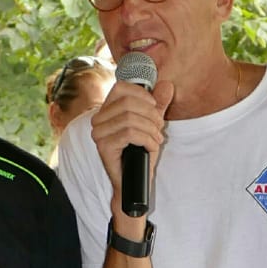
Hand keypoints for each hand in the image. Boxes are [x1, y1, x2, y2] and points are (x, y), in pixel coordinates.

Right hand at [89, 77, 174, 209]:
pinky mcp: (104, 147)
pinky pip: (130, 134)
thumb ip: (158, 105)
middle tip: (160, 128)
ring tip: (157, 139)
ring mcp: (99, 134)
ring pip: (130, 119)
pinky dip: (147, 140)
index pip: (121, 88)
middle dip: (151, 114)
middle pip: (128, 103)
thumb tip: (167, 85)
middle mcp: (99, 120)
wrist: (135, 182)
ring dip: (151, 129)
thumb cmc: (140, 154)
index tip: (155, 106)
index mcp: (107, 110)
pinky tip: (151, 148)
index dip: (142, 93)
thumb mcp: (152, 125)